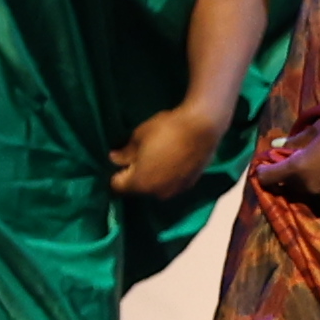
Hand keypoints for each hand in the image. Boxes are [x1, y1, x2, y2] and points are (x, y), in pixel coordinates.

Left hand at [106, 96, 232, 199]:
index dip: (115, 173)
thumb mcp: (139, 136)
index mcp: (139, 182)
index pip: (116, 187)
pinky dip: (168, 176)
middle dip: (134, 177)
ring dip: (153, 177)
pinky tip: (172, 160)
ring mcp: (175, 190)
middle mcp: (156, 192)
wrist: (204, 127)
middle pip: (137, 189)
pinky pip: (171, 184)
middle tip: (138, 157)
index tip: (118, 161)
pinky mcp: (189, 184)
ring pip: (155, 188)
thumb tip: (115, 159)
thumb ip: (125, 152)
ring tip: (157, 158)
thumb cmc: (167, 129)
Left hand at [255, 114, 319, 206]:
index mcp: (298, 169)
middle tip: (297, 160)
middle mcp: (310, 188)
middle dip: (288, 175)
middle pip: (287, 187)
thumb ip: (294, 141)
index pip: (266, 178)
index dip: (264, 169)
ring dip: (308, 182)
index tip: (267, 163)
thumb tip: (276, 146)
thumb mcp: (318, 127)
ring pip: (307, 193)